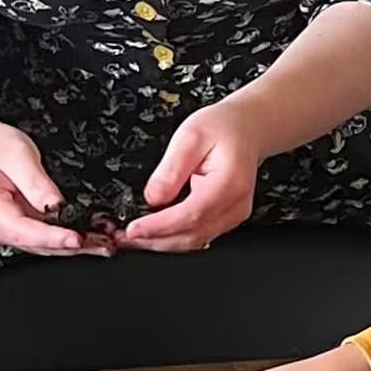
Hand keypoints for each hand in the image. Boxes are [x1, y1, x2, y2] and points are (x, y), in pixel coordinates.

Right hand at [0, 122, 107, 257]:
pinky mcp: (19, 227)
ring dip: (72, 247)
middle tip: (102, 244)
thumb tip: (56, 205)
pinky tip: (88, 237)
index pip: (24, 232)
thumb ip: (35, 181)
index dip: (53, 238)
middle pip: (36, 245)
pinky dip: (66, 239)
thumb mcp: (16, 153)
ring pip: (42, 246)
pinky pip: (44, 238)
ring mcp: (7, 230)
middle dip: (70, 247)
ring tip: (102, 243)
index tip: (77, 239)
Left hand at [122, 101, 262, 252]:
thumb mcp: (190, 136)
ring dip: (161, 242)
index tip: (134, 230)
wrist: (247, 128)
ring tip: (132, 238)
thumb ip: (171, 169)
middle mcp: (235, 206)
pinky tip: (153, 232)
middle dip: (154, 240)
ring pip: (193, 241)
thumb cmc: (223, 128)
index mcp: (229, 183)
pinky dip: (172, 238)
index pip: (190, 215)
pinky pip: (197, 235)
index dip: (159, 227)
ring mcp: (233, 216)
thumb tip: (153, 198)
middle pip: (191, 235)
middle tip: (124, 238)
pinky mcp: (226, 219)